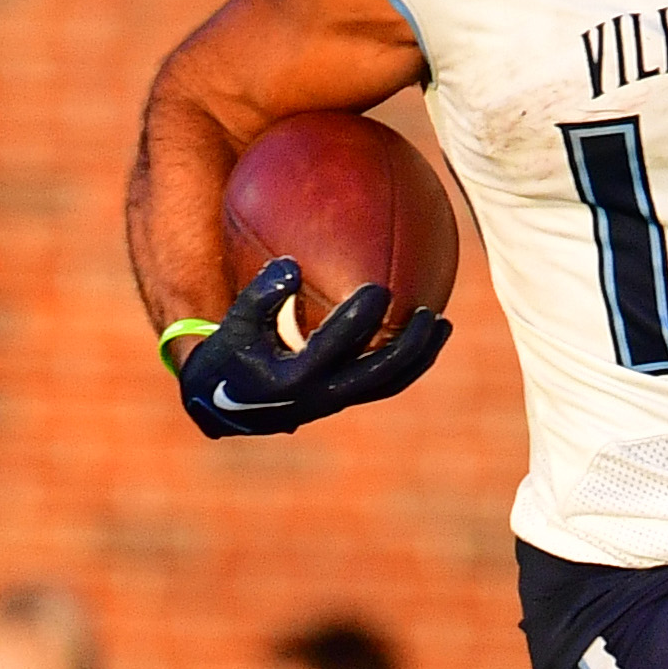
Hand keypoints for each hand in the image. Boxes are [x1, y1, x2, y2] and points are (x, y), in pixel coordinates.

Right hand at [173, 256, 448, 438]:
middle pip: (377, 375)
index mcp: (292, 379)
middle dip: (408, 345)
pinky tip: (422, 334)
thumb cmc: (230, 353)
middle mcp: (320, 396)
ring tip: (443, 324)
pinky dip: (407, 361)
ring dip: (419, 356)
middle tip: (431, 312)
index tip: (378, 289)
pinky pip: (384, 383)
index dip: (358, 320)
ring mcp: (335, 401)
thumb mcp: (235, 324)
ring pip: (388, 384)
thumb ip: (261, 294)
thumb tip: (291, 265)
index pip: (334, 347)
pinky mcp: (342, 399)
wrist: (225, 404)